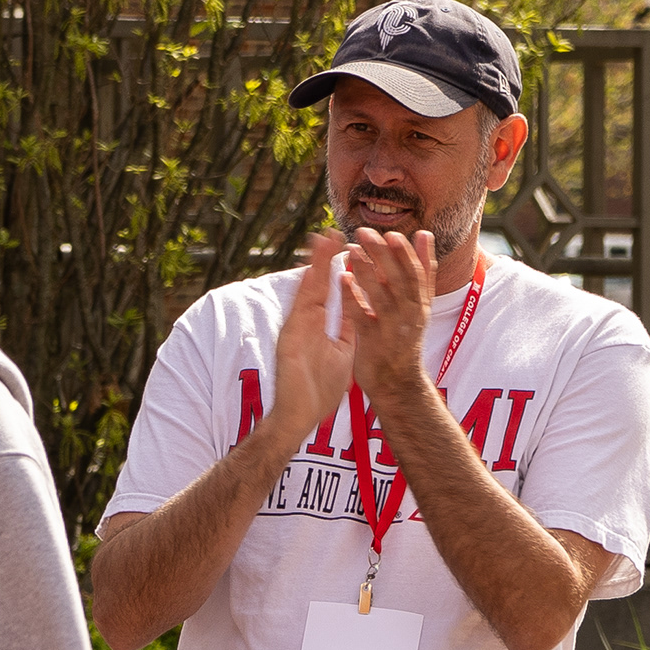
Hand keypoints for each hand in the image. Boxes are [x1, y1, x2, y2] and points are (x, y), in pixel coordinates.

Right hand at [264, 234, 360, 444]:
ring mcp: (296, 329)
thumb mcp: (342, 355)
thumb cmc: (319, 392)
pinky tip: (311, 269)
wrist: (299, 417)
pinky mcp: (290, 338)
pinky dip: (305, 289)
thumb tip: (360, 313)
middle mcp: (305, 324)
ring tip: (322, 238)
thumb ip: (347, 331)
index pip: (330, 294)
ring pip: (306, 291)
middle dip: (324, 259)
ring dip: (314, 265)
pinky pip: (300, 309)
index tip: (347, 248)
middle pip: (317, 285)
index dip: (337, 271)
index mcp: (318, 328)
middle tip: (332, 232)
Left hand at [338, 226, 443, 401]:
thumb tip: (424, 235)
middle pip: (399, 280)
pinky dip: (353, 297)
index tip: (394, 233)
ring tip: (350, 250)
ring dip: (365, 271)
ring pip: (380, 296)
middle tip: (364, 233)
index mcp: (420, 304)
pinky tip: (343, 280)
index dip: (407, 253)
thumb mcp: (419, 304)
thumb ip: (422, 271)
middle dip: (382, 255)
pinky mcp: (373, 343)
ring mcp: (392, 329)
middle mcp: (410, 315)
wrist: (398, 383)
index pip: (417, 273)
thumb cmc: (404, 337)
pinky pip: (363, 317)